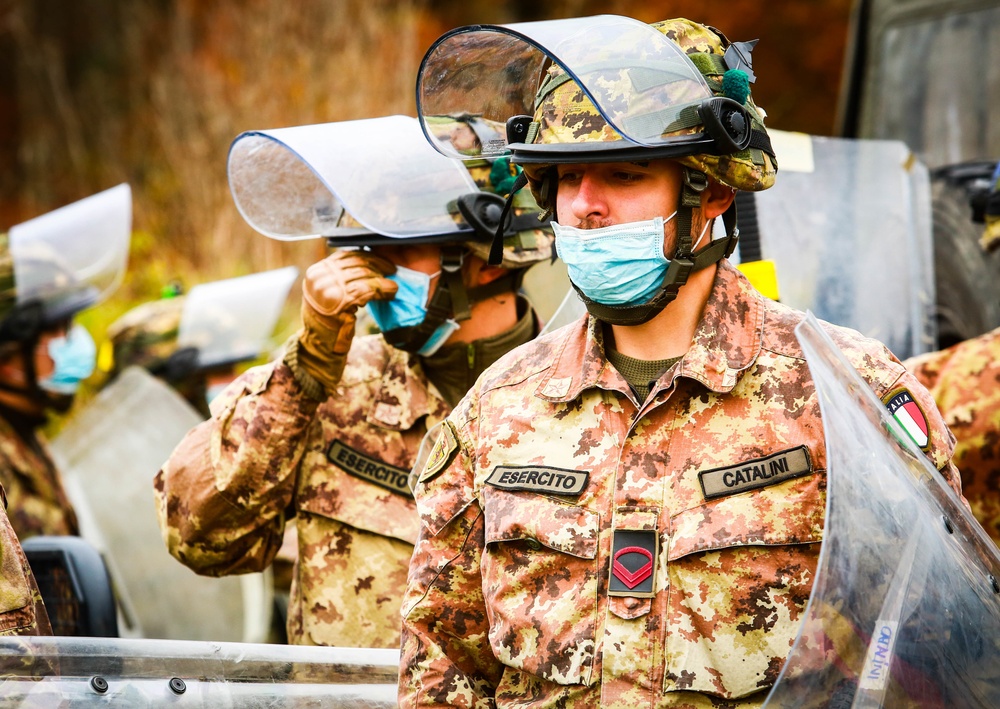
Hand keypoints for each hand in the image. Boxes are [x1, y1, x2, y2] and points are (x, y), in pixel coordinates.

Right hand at [293, 250, 396, 394]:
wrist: (321, 346)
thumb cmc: (329, 321)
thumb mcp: (329, 293)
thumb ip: (340, 276)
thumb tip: (367, 261)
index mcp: (316, 272)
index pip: (345, 256)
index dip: (366, 256)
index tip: (381, 261)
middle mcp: (319, 277)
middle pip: (355, 264)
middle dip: (376, 266)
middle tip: (391, 269)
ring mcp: (327, 288)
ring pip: (363, 276)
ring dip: (382, 279)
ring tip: (393, 284)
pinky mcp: (339, 300)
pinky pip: (367, 289)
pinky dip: (382, 289)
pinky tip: (391, 292)